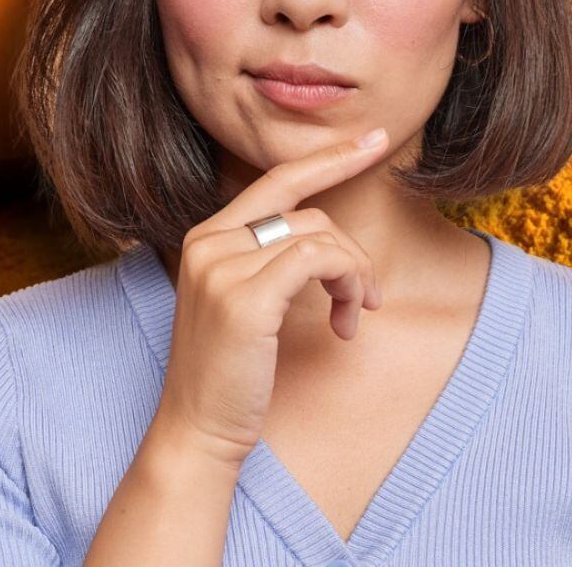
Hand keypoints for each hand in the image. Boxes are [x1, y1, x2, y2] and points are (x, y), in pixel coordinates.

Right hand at [148, 126, 389, 470]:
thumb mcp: (243, 303)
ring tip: (353, 316)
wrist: (198, 430)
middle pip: (307, 210)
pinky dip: (347, 282)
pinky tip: (345, 321)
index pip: (276, 179)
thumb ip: (267, 261)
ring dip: (354, 276)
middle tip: (371, 294)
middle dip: (352, 249)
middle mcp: (207, 242)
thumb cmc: (229, 374)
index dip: (329, 157)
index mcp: (204, 237)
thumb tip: (325, 238)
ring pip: (320, 235)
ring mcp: (221, 267)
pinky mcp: (245, 297)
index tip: (374, 141)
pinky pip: (318, 259)